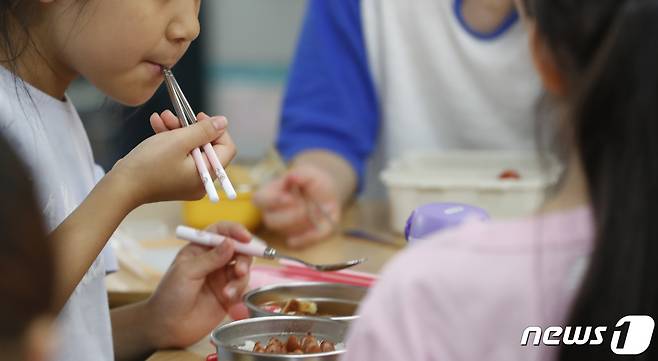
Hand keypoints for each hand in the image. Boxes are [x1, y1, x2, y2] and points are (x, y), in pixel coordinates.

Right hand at [110, 112, 235, 204]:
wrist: (121, 186)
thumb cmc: (150, 164)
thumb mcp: (179, 141)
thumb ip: (204, 130)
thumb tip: (223, 122)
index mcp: (208, 175)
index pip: (226, 148)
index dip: (216, 129)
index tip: (199, 117)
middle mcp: (201, 181)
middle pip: (206, 147)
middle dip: (190, 127)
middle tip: (175, 114)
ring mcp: (186, 181)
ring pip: (190, 149)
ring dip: (177, 130)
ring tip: (161, 116)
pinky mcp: (173, 178)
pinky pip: (178, 156)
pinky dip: (169, 140)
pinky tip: (156, 123)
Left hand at [144, 222, 252, 348]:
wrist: (167, 327)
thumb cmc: (170, 296)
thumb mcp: (187, 272)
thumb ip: (210, 258)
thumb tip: (231, 242)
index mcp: (200, 249)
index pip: (220, 231)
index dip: (234, 231)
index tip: (245, 238)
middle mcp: (214, 260)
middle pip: (238, 248)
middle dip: (244, 256)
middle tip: (240, 270)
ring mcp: (222, 277)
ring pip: (243, 268)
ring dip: (241, 277)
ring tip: (229, 292)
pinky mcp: (229, 295)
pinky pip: (243, 286)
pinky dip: (239, 290)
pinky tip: (228, 298)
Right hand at [253, 164, 340, 247]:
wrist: (326, 192)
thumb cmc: (311, 180)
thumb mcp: (309, 172)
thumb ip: (301, 174)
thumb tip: (292, 177)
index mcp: (270, 193)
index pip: (259, 199)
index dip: (271, 201)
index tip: (288, 197)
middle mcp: (273, 213)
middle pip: (271, 221)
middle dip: (290, 215)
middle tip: (305, 205)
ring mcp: (285, 227)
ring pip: (286, 232)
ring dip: (303, 223)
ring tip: (317, 209)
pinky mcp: (299, 238)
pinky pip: (301, 244)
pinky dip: (310, 237)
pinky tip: (318, 227)